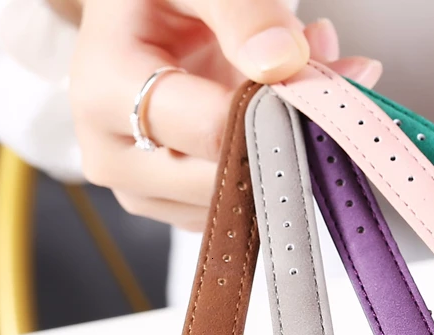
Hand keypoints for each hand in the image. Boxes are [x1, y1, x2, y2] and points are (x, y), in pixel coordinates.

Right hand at [70, 0, 382, 229]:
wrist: (137, 18)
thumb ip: (242, 11)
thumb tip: (283, 61)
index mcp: (105, 93)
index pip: (213, 132)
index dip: (275, 114)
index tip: (318, 85)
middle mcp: (114, 156)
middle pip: (230, 180)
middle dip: (287, 136)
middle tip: (328, 83)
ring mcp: (146, 193)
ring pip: (242, 207)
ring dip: (288, 158)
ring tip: (302, 90)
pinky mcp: (177, 210)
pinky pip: (243, 214)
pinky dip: (276, 173)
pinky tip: (284, 122)